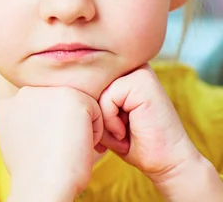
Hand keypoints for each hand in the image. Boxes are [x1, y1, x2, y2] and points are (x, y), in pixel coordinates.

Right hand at [0, 87, 102, 200]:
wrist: (42, 183)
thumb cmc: (34, 173)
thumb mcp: (17, 144)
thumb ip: (23, 125)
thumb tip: (38, 125)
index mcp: (9, 105)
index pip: (40, 112)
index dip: (49, 133)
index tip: (50, 151)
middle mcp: (26, 93)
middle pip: (57, 106)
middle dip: (65, 125)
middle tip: (64, 150)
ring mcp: (48, 92)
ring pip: (76, 106)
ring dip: (79, 127)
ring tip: (71, 149)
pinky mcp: (71, 95)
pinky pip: (94, 110)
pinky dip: (95, 131)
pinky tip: (81, 146)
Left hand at [98, 65, 202, 187]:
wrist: (166, 162)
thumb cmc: (131, 142)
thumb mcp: (103, 117)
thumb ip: (88, 100)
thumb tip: (62, 91)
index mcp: (121, 72)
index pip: (86, 82)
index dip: (88, 109)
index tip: (107, 129)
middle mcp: (129, 66)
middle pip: (89, 86)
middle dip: (95, 115)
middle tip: (116, 133)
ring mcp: (137, 71)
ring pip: (96, 93)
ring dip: (103, 120)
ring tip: (122, 132)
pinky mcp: (141, 81)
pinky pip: (107, 98)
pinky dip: (111, 121)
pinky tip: (125, 131)